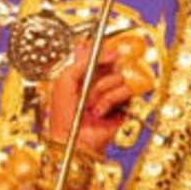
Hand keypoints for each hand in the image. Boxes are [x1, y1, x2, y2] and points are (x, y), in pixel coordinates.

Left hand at [46, 42, 134, 158]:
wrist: (72, 139)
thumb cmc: (63, 115)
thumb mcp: (65, 81)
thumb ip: (83, 61)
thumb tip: (110, 51)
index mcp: (85, 75)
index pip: (100, 54)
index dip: (101, 52)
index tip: (101, 50)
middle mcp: (101, 82)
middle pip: (113, 61)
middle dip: (98, 73)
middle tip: (88, 86)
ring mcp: (114, 93)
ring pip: (119, 75)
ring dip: (102, 91)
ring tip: (91, 105)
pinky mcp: (126, 105)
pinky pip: (127, 89)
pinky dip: (111, 100)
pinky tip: (100, 112)